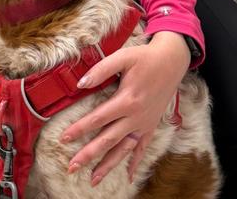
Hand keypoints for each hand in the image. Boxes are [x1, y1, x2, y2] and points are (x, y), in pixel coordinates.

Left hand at [60, 31, 190, 186]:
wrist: (172, 61)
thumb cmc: (145, 58)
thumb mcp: (122, 57)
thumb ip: (100, 70)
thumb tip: (81, 83)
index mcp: (127, 100)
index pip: (98, 118)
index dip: (80, 128)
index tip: (64, 138)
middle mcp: (136, 116)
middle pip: (108, 139)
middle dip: (89, 154)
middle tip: (72, 166)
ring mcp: (144, 124)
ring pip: (124, 149)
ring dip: (109, 165)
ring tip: (93, 179)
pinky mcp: (151, 125)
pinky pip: (142, 148)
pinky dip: (136, 162)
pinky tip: (130, 176)